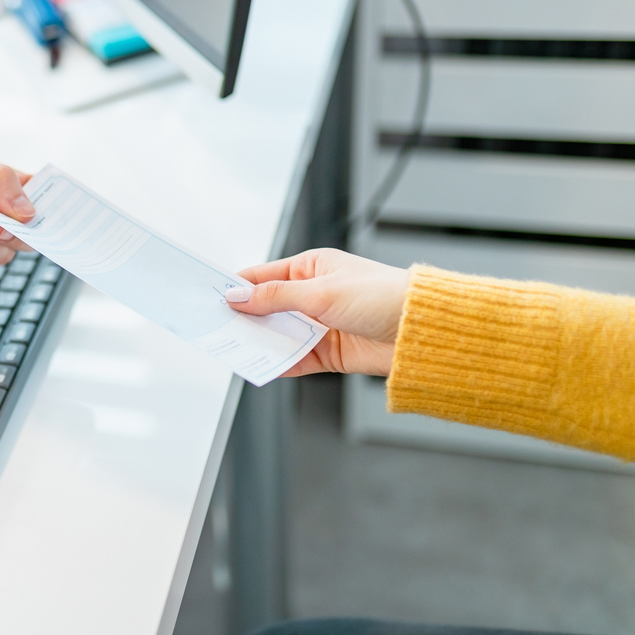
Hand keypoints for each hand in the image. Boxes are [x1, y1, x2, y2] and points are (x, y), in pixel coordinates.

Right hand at [225, 248, 410, 376]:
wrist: (423, 331)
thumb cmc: (381, 297)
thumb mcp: (321, 293)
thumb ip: (275, 297)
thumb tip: (238, 296)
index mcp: (311, 268)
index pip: (263, 276)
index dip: (237, 287)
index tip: (211, 298)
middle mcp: (313, 295)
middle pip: (267, 308)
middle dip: (244, 318)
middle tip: (215, 327)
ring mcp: (320, 325)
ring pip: (279, 334)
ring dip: (260, 341)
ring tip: (233, 348)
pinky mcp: (329, 353)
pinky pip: (295, 358)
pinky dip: (279, 362)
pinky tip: (261, 365)